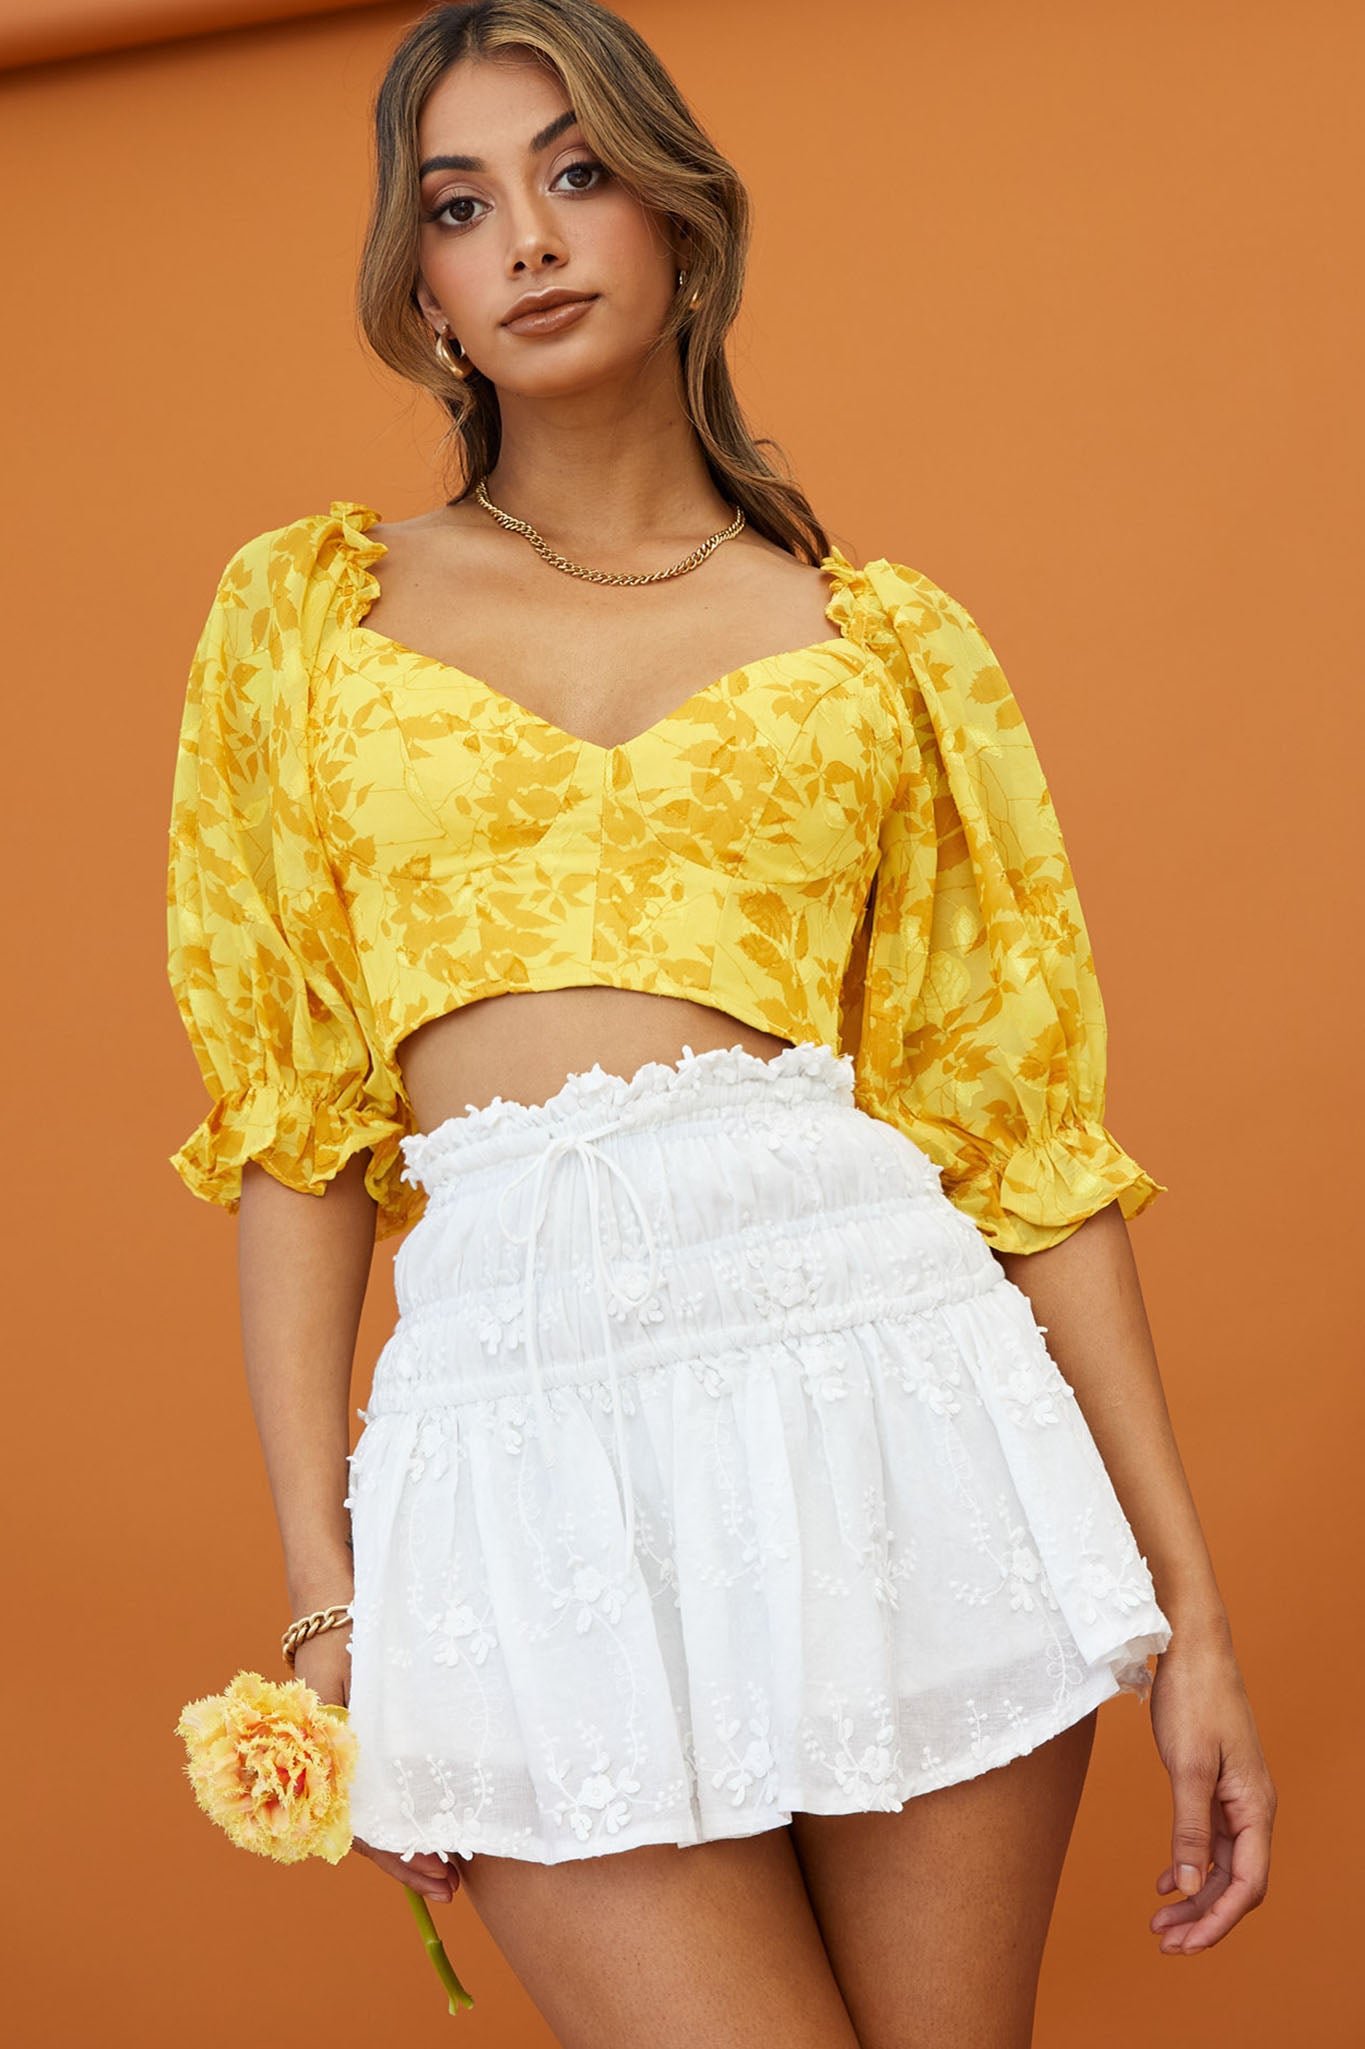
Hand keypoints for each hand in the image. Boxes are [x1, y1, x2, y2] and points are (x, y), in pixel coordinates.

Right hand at [292, 1624, 459, 1905]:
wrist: (333, 1623)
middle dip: (409, 1866)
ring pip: (375, 1827)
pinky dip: (402, 1826)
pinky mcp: (358, 1764)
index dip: (399, 1854)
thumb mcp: (362, 1689)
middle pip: (370, 1837)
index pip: (364, 1826)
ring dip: (408, 1854)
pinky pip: (377, 1805)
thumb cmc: (352, 1649)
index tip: (437, 1869)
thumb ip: (368, 1736)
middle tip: (449, 1891)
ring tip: (447, 1881)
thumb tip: (394, 1791)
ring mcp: (344, 1771)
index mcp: (329, 1762)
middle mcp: (332, 1774)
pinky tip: (430, 1842)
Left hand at [1148, 1625, 1275, 1952]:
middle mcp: (1252, 1807)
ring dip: (1193, 1894)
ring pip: (1221, 1863)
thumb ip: (1190, 1829)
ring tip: (1159, 1920)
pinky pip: (1209, 1838)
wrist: (1192, 1645)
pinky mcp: (1216, 1782)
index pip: (1248, 1884)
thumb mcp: (1188, 1766)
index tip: (1184, 1944)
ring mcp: (1235, 1795)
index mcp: (1256, 1807)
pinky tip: (1166, 1881)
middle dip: (1203, 1916)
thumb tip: (1191, 1886)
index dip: (1218, 1920)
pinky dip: (1189, 1863)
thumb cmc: (1193, 1697)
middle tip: (1164, 1942)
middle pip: (1236, 1881)